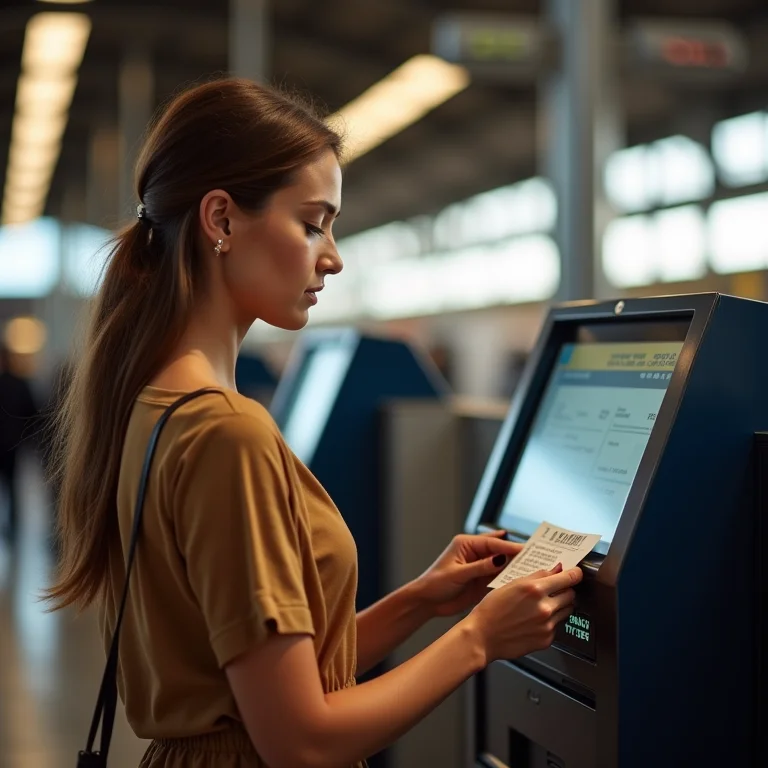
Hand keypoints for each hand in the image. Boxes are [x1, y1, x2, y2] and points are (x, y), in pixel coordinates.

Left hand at [413, 531, 523, 617]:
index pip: (493, 544)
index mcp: (466, 544)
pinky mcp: (482, 580)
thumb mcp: (457, 574)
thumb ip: (479, 567)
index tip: (528, 550)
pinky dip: (509, 578)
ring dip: (516, 567)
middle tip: (538, 557)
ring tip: (534, 569)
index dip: (511, 547)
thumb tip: (500, 559)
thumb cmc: (434, 583)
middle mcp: (475, 553)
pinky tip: (521, 581)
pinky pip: (499, 577)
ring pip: (502, 565)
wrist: (426, 602)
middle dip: (517, 554)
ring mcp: (479, 567)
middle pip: (500, 551)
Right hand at [467, 564, 581, 663]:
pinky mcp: (547, 640)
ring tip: (540, 607)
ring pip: (566, 610)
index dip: (574, 574)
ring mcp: (547, 625)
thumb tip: (556, 570)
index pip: (568, 578)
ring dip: (559, 606)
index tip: (576, 573)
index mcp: (535, 589)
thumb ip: (537, 576)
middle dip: (565, 590)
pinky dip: (550, 622)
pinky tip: (533, 621)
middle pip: (571, 594)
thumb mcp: (511, 584)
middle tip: (554, 590)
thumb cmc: (491, 610)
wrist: (482, 637)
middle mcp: (544, 607)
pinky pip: (557, 626)